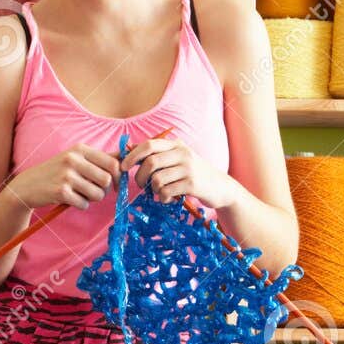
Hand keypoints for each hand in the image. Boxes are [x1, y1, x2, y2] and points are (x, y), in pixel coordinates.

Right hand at [5, 143, 120, 212]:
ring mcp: (66, 175)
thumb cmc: (57, 172)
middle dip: (105, 190)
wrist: (28, 185)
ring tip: (81, 194)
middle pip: (107, 180)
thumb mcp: (76, 158)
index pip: (113, 163)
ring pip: (98, 194)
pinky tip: (70, 199)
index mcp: (80, 149)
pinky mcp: (61, 192)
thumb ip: (100, 158)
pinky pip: (84, 204)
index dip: (119, 177)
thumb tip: (127, 154)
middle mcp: (73, 159)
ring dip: (92, 199)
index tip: (115, 184)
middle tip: (94, 191)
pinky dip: (80, 205)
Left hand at [120, 135, 236, 210]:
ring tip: (160, 192)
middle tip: (140, 185)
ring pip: (157, 179)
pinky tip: (168, 198)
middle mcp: (183, 153)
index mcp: (176, 145)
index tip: (123, 167)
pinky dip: (163, 198)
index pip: (149, 145)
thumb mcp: (179, 160)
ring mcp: (188, 168)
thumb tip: (131, 158)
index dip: (132, 156)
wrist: (220, 187)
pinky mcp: (192, 184)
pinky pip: (166, 192)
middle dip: (139, 176)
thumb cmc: (194, 175)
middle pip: (150, 162)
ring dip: (154, 190)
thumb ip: (160, 157)